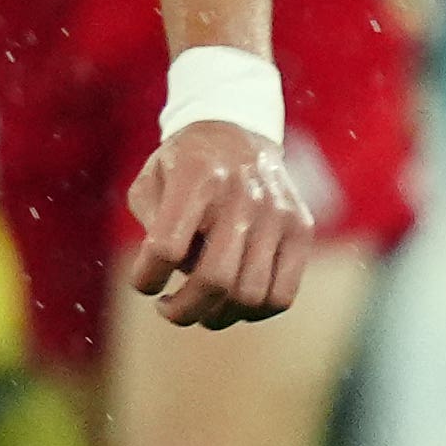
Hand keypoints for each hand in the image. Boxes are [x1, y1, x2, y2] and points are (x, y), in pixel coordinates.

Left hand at [121, 121, 313, 327]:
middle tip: (168, 308)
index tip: (145, 284)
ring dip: (216, 315)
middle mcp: (241, 195)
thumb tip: (174, 275)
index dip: (146, 278)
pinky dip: (252, 312)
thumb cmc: (183, 166)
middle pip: (213, 280)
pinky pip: (281, 295)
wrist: (237, 130)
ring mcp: (277, 213)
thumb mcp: (150, 182)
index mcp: (196, 177)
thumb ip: (151, 227)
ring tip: (199, 308)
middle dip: (182, 310)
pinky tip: (231, 303)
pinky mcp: (300, 229)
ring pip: (249, 296)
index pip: (166, 248)